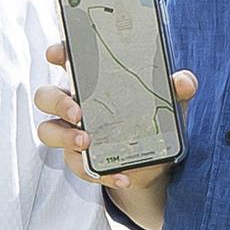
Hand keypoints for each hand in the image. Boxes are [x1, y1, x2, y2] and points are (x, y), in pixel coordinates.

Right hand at [35, 41, 194, 182]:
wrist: (156, 163)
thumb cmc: (154, 119)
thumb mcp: (170, 102)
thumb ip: (178, 88)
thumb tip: (183, 81)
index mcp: (92, 81)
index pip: (66, 60)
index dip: (57, 54)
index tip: (56, 54)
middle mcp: (75, 104)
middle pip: (46, 96)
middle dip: (58, 102)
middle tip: (78, 111)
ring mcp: (72, 133)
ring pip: (48, 131)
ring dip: (65, 137)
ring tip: (87, 142)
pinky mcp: (80, 160)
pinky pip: (79, 166)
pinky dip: (99, 172)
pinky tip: (122, 176)